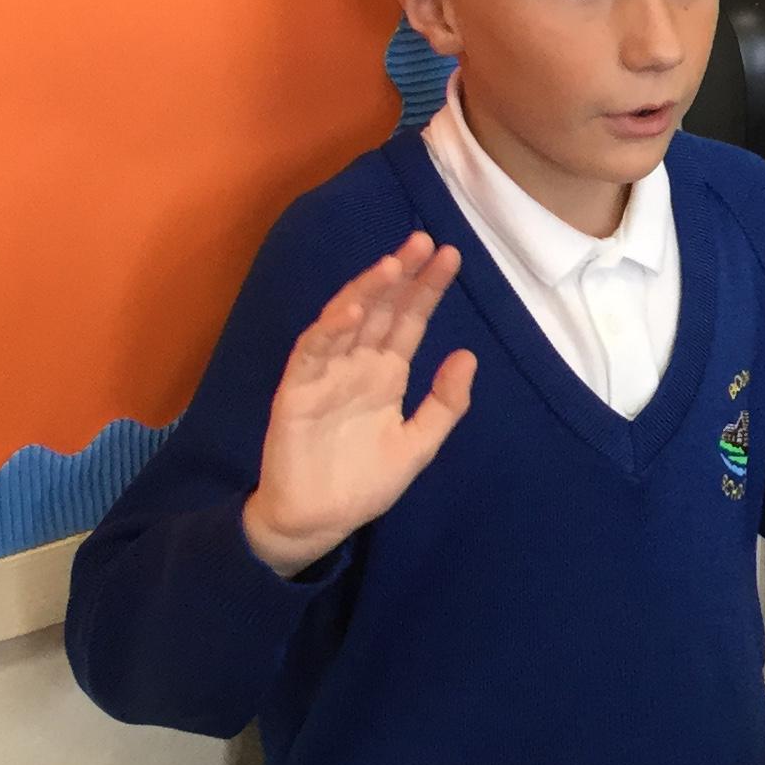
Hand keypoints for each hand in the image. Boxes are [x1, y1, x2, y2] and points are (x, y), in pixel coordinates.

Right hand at [240, 234, 475, 574]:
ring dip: (365, 291)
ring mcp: (325, 374)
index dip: (427, 289)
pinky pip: (313, 353)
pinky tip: (350, 310)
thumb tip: (468, 354)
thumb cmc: (364, 483)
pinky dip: (329, 330)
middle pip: (380, 310)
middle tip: (423, 241)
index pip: (409, 321)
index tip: (449, 255)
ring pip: (345, 320)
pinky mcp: (296, 391)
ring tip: (391, 264)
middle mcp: (356, 365)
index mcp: (386, 374)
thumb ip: (445, 404)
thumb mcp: (418, 445)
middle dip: (401, 275)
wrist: (317, 523)